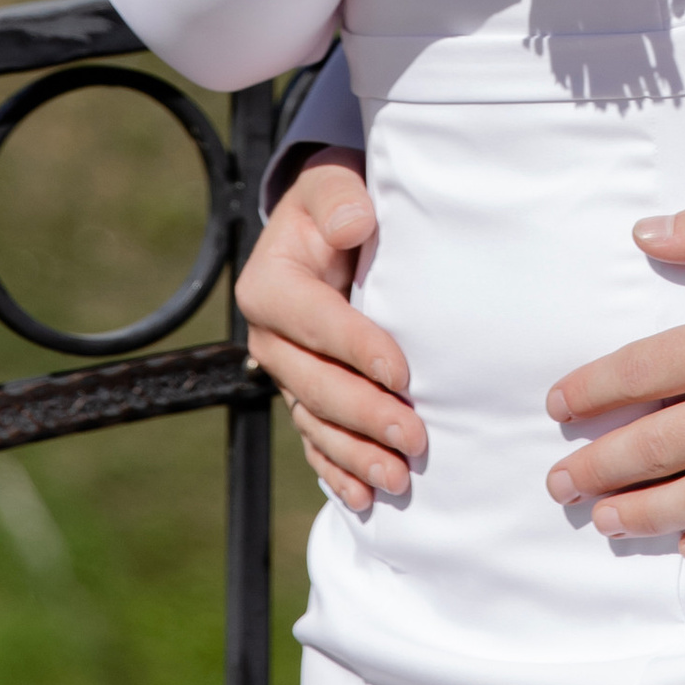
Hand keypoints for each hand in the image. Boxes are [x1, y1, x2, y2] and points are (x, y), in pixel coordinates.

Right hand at [237, 151, 424, 514]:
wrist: (330, 226)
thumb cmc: (337, 203)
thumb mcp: (333, 185)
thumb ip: (339, 198)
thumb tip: (355, 223)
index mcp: (269, 285)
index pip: (315, 321)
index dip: (357, 347)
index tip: (402, 372)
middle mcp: (269, 337)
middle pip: (315, 384)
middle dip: (365, 416)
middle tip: (415, 438)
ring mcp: (284, 374)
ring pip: (316, 422)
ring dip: (356, 455)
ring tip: (399, 478)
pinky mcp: (303, 396)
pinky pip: (315, 440)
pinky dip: (338, 471)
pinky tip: (364, 498)